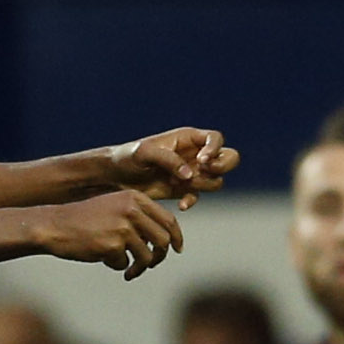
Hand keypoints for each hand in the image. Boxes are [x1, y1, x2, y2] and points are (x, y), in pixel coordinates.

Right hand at [31, 193, 183, 277]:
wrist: (55, 225)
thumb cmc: (85, 220)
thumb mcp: (114, 207)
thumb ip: (138, 217)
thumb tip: (163, 239)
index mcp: (135, 198)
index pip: (168, 220)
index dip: (176, 237)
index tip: (177, 248)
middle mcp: (131, 210)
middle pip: (162, 240)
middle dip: (159, 256)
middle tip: (151, 264)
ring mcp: (122, 228)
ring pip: (146, 256)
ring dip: (139, 267)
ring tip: (129, 271)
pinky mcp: (111, 245)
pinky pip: (124, 263)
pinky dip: (117, 265)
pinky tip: (103, 259)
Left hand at [113, 128, 238, 207]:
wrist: (114, 177)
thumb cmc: (127, 157)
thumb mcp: (144, 153)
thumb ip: (169, 160)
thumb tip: (189, 174)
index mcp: (187, 138)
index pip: (215, 138)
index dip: (214, 149)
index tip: (201, 160)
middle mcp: (194, 154)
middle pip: (228, 158)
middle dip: (222, 166)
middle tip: (203, 170)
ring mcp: (191, 173)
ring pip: (216, 180)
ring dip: (204, 184)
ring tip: (181, 184)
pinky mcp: (183, 190)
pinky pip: (198, 196)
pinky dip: (192, 201)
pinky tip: (180, 205)